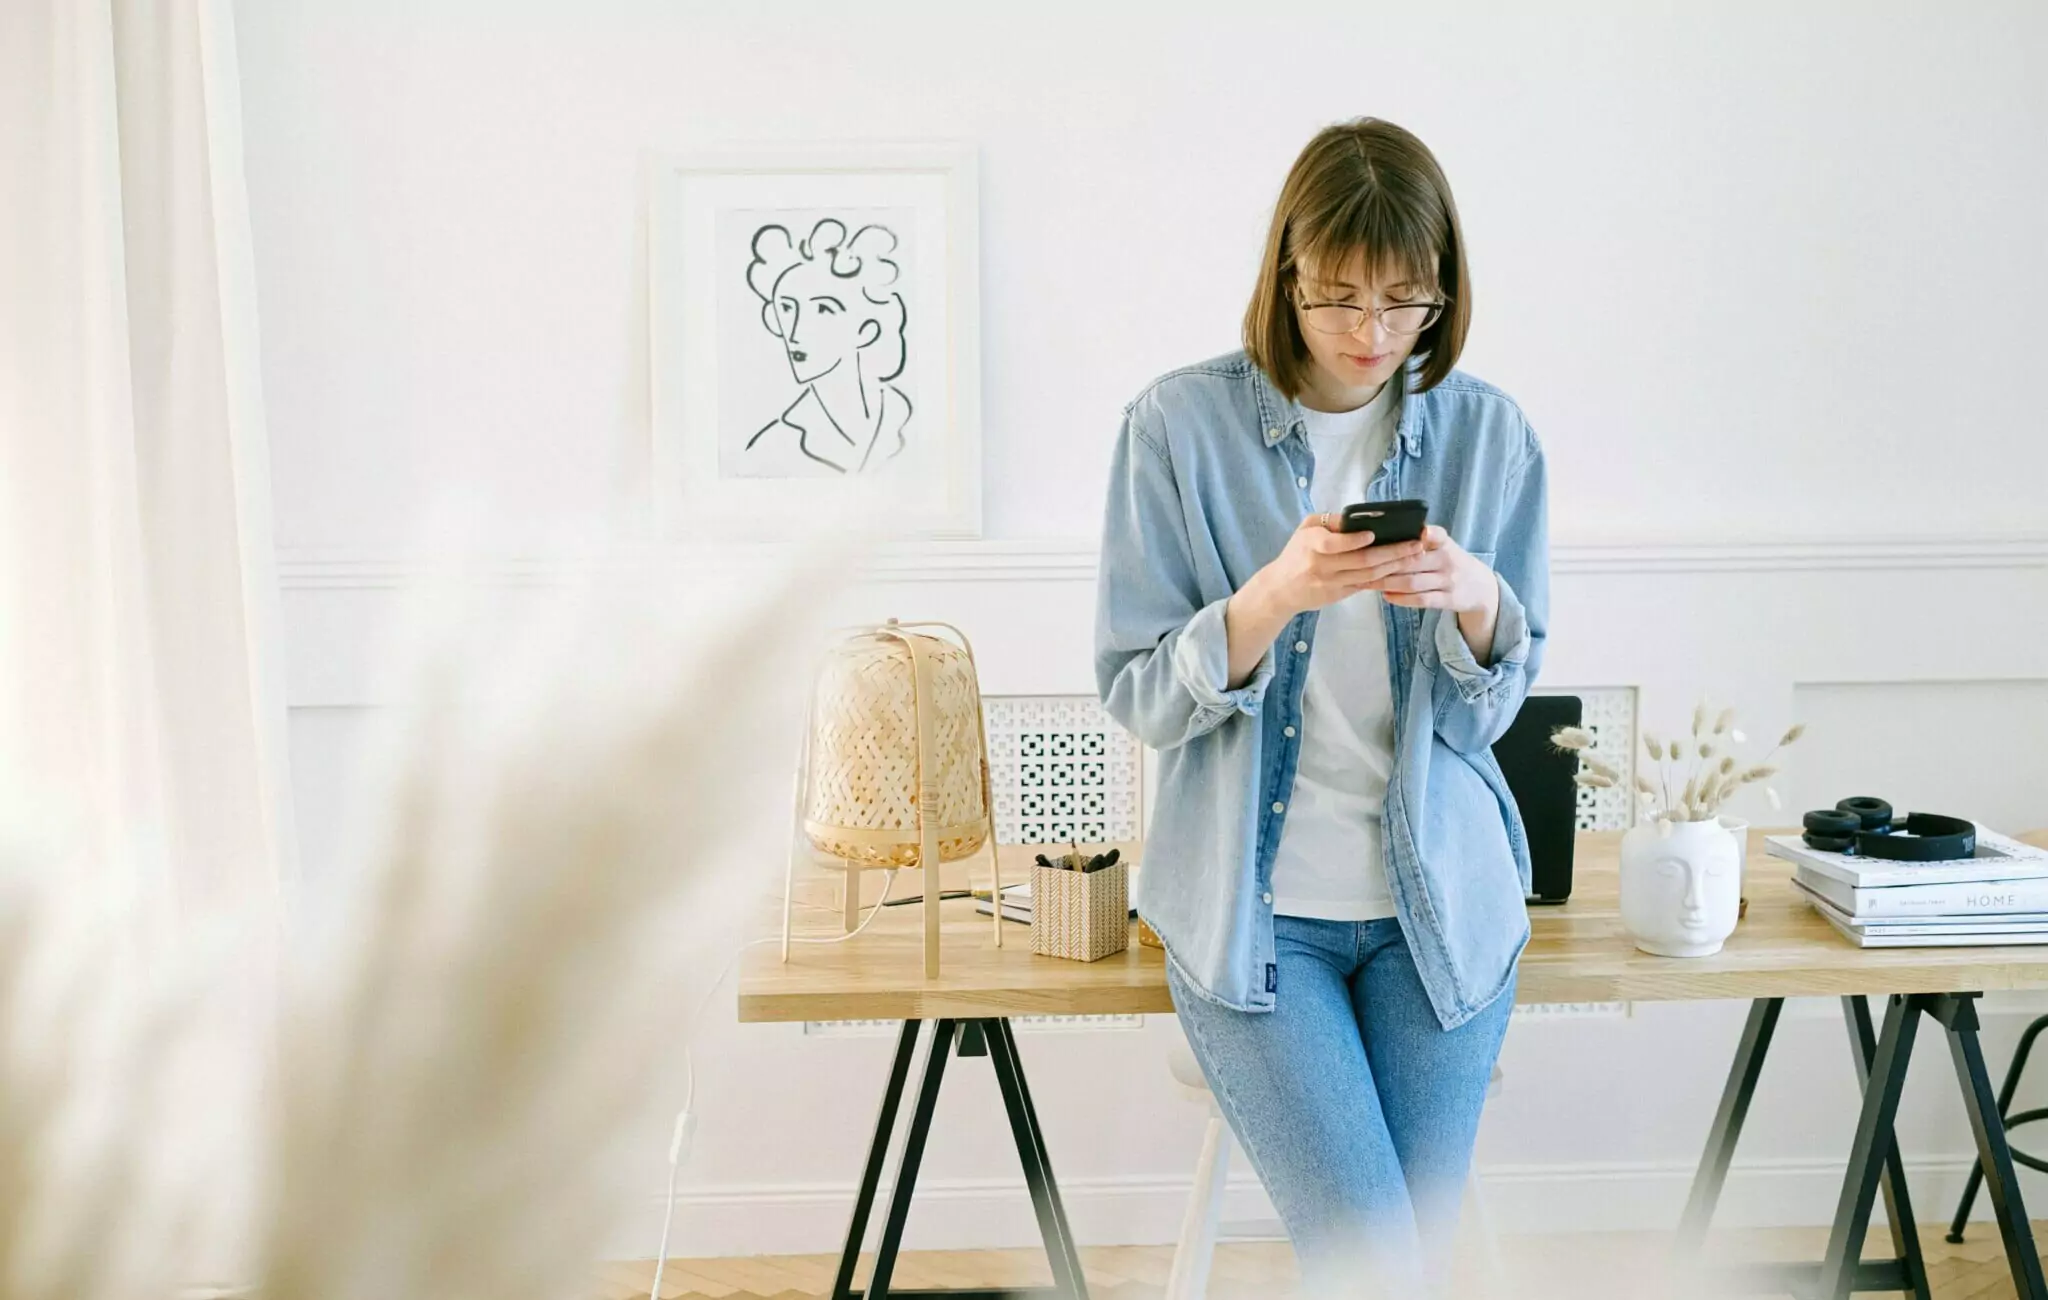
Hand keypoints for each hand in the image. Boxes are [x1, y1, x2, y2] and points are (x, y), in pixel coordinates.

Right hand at [1244, 512, 1428, 617]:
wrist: (1281, 589)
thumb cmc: (1296, 553)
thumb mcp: (1305, 529)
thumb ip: (1330, 521)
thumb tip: (1359, 516)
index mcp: (1311, 545)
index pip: (1333, 544)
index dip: (1354, 540)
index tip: (1373, 534)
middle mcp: (1322, 565)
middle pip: (1361, 560)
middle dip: (1392, 552)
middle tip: (1414, 544)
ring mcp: (1332, 582)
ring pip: (1369, 575)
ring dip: (1396, 565)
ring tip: (1415, 555)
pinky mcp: (1340, 594)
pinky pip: (1367, 585)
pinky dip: (1386, 578)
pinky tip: (1403, 570)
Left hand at [1360, 524, 1498, 614]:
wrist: (1480, 587)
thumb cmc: (1451, 561)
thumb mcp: (1444, 546)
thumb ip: (1422, 540)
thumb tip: (1384, 534)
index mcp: (1446, 543)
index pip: (1438, 535)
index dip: (1427, 534)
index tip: (1417, 533)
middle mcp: (1448, 560)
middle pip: (1413, 562)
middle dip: (1386, 564)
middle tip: (1362, 565)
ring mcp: (1449, 581)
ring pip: (1413, 582)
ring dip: (1388, 583)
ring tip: (1368, 582)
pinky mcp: (1448, 600)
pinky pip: (1422, 600)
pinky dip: (1401, 599)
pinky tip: (1386, 596)